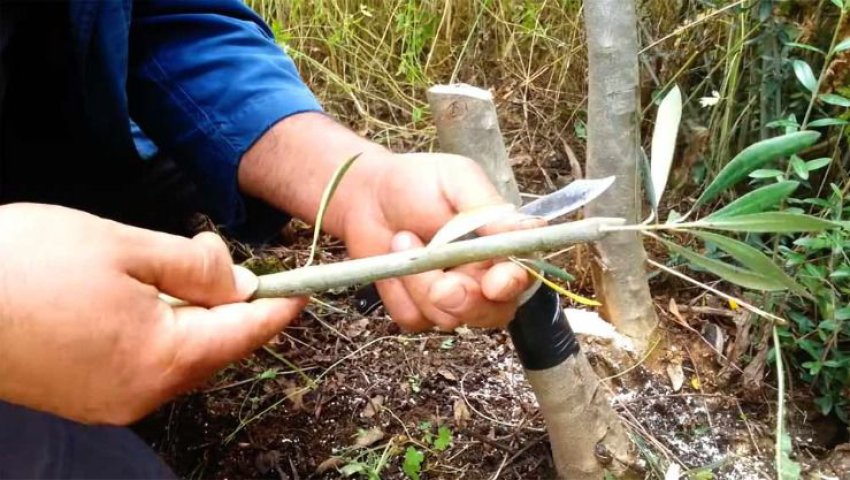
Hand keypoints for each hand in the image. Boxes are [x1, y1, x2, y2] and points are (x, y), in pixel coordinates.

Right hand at [0, 203, 305, 424]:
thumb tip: (241, 284)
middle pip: (212, 348)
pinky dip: (156, 330)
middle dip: (226, 305)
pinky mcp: (84, 398)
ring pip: (178, 355)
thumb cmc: (25, 264)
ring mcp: (110, 403)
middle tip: (214, 257)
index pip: (242, 334)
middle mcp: (141, 394)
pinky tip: (133, 297)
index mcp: (161, 359)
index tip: (301, 290)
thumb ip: (195, 267)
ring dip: (188, 315)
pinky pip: (144, 363)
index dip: (276, 309)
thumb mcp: (125, 247)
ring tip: (160, 270)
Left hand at [341, 152, 540, 331]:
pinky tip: (393, 258)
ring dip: (420, 282)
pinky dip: (398, 290)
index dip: (512, 285)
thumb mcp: (457, 181)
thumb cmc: (418, 182)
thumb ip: (490, 210)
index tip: (493, 283)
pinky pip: (415, 318)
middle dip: (466, 301)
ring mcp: (450, 299)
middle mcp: (482, 278)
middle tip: (440, 285)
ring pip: (449, 317)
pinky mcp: (417, 310)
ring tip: (403, 239)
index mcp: (502, 247)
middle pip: (493, 313)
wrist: (366, 194)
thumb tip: (531, 229)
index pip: (523, 276)